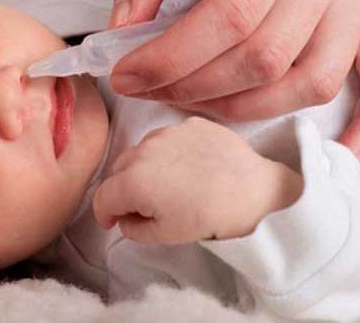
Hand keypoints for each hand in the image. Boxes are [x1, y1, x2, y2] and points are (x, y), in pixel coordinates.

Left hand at [92, 0, 359, 159]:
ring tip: (195, 101)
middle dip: (194, 88)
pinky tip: (333, 151)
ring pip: (311, 81)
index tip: (126, 75)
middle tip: (150, 89)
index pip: (229, 14)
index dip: (171, 57)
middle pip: (265, 56)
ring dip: (245, 109)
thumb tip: (122, 29)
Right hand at [93, 117, 302, 243]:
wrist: (257, 192)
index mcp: (132, 181)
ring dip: (145, 167)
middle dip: (123, 189)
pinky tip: (189, 168)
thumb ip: (132, 228)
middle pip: (118, 170)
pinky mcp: (190, 124)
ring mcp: (167, 132)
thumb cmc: (211, 217)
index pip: (102, 196)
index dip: (104, 213)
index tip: (114, 222)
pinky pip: (168, 138)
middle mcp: (143, 149)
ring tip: (170, 185)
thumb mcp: (165, 235)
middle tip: (145, 207)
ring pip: (141, 150)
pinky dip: (169, 152)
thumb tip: (124, 218)